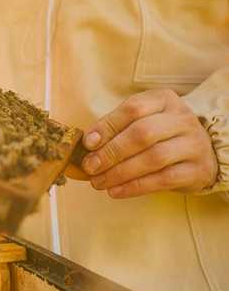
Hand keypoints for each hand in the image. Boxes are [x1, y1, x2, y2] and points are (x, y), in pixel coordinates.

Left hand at [80, 89, 217, 197]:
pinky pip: (164, 179)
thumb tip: (87, 144)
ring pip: (154, 157)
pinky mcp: (197, 170)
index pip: (132, 109)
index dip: (107, 126)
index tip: (87, 144)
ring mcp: (194, 144)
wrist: (203, 152)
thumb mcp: (140, 121)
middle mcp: (182, 119)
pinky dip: (135, 187)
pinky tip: (116, 191)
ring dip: (120, 172)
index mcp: (164, 100)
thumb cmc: (160, 135)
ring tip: (99, 181)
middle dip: (111, 152)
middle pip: (143, 133)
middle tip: (90, 167)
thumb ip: (115, 128)